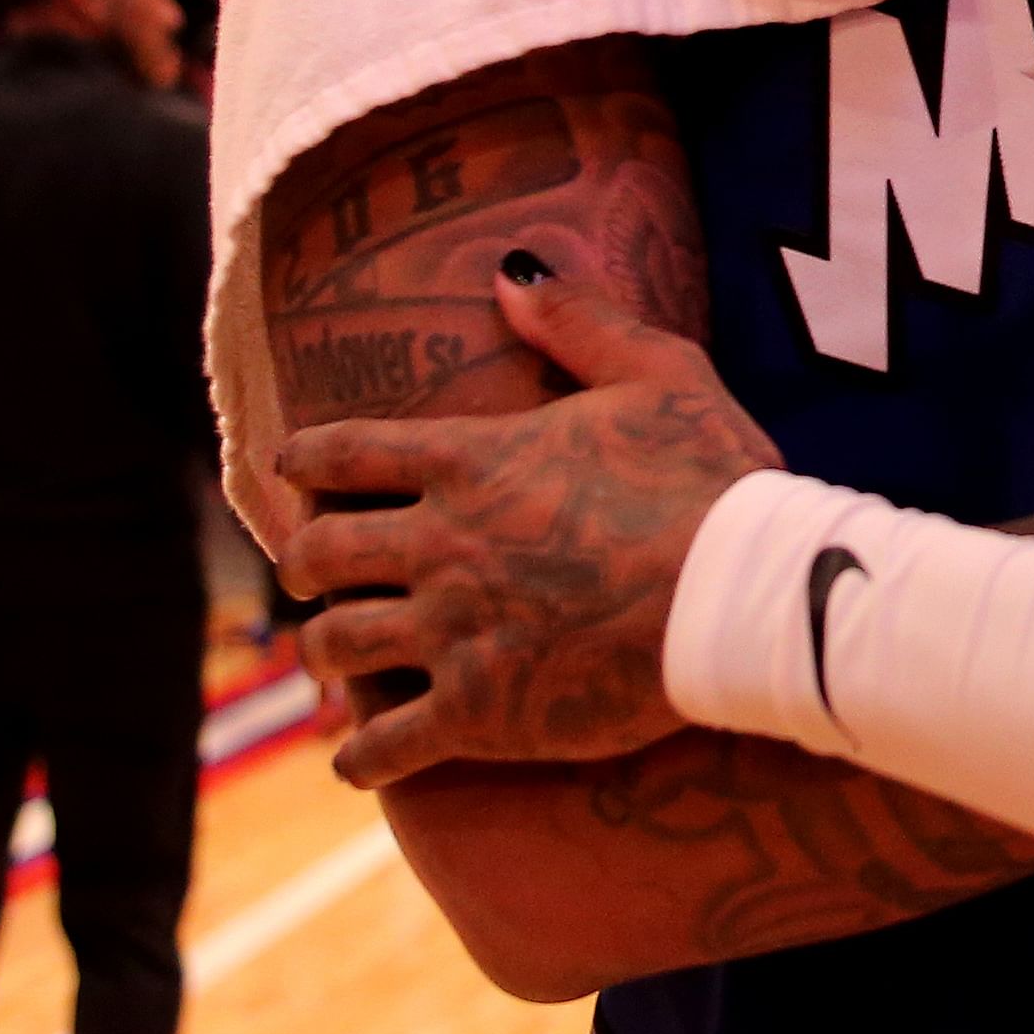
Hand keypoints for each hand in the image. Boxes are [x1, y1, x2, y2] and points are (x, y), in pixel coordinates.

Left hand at [274, 259, 784, 790]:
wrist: (744, 595)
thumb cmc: (712, 479)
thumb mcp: (657, 372)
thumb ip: (577, 320)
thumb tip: (510, 272)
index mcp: (470, 461)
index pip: (344, 451)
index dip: (305, 459)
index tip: (290, 467)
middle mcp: (440, 545)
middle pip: (319, 552)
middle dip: (304, 559)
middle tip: (312, 568)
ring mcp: (453, 634)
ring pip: (336, 646)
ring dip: (325, 650)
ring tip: (333, 657)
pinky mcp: (479, 715)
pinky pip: (386, 746)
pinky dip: (362, 757)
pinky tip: (357, 761)